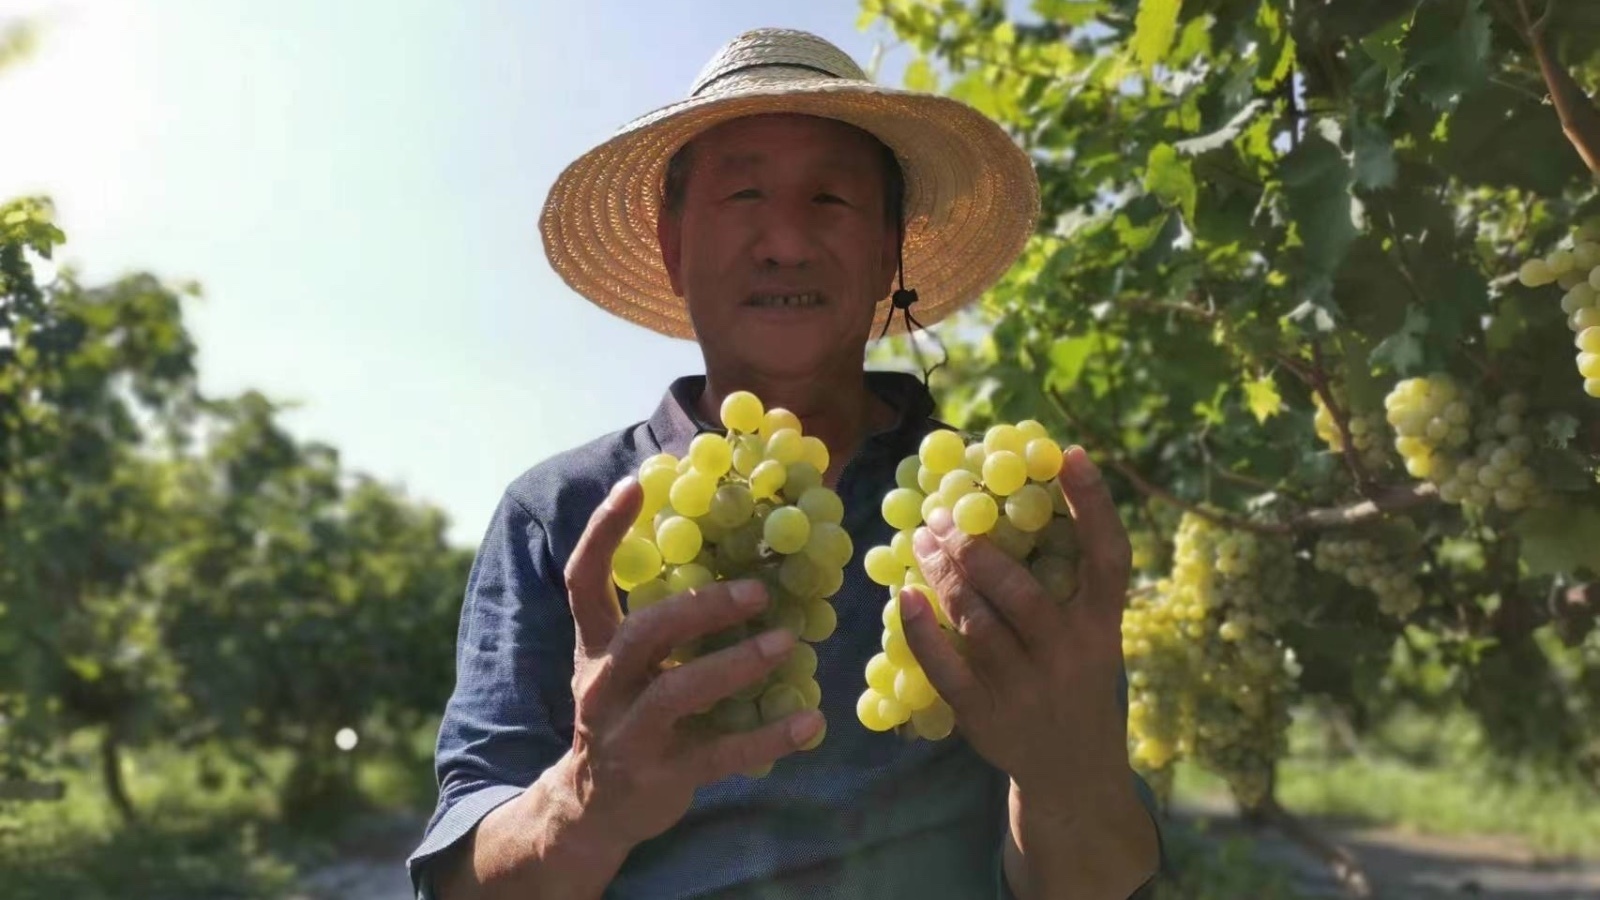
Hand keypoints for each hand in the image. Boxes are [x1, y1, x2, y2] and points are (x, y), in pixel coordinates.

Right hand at [560, 477, 824, 847]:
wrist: (592, 807)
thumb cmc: (625, 712)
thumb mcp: (624, 664)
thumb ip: (660, 616)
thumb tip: (724, 547)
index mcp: (595, 646)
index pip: (584, 579)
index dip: (605, 531)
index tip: (636, 484)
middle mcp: (602, 684)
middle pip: (643, 633)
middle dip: (700, 607)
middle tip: (758, 590)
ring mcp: (627, 734)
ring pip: (677, 692)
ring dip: (736, 664)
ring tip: (787, 643)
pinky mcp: (660, 776)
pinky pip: (718, 754)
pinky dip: (768, 737)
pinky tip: (811, 721)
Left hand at [901, 446, 1132, 804]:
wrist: (1073, 770)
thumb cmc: (1074, 677)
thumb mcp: (1091, 633)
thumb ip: (1066, 582)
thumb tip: (1015, 501)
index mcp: (1103, 626)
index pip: (1107, 558)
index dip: (1093, 504)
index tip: (1068, 453)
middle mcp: (1070, 655)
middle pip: (1019, 591)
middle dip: (975, 544)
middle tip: (943, 512)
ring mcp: (1026, 688)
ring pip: (975, 621)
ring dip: (942, 573)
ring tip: (921, 539)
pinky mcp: (986, 716)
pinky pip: (944, 665)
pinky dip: (920, 628)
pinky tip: (904, 595)